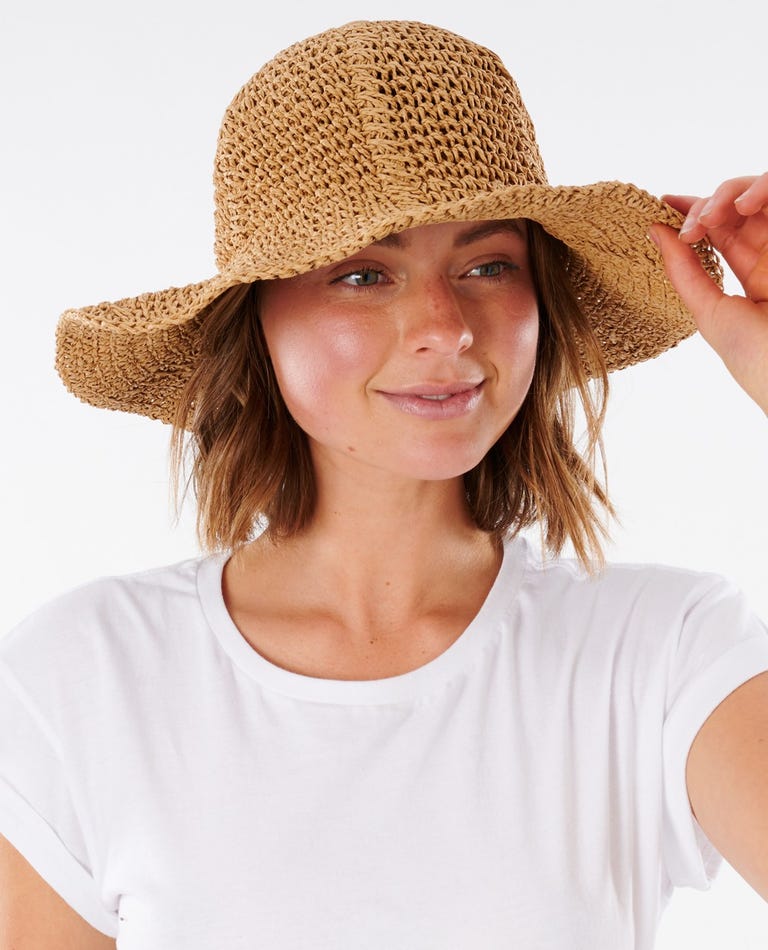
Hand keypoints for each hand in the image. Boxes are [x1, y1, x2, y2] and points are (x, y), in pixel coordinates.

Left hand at [649, 174, 767, 413]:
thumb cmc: (757, 357)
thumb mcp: (710, 312)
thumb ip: (683, 271)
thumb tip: (655, 231)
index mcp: (753, 273)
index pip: (721, 230)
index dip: (694, 211)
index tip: (663, 204)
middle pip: (738, 206)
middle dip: (707, 204)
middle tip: (691, 225)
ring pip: (761, 191)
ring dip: (731, 193)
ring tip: (711, 217)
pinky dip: (762, 188)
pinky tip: (743, 207)